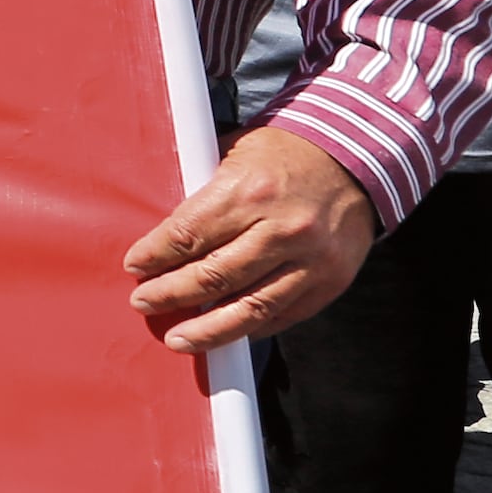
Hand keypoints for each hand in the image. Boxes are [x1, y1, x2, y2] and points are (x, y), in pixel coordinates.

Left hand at [119, 126, 378, 352]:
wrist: (357, 158)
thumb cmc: (284, 154)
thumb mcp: (236, 155)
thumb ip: (204, 194)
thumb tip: (164, 235)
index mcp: (251, 192)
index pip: (188, 234)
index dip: (155, 255)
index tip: (134, 266)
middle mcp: (281, 229)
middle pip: (213, 277)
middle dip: (170, 294)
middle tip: (144, 301)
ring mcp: (310, 260)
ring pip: (249, 308)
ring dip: (207, 330)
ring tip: (177, 338)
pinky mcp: (330, 281)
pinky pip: (283, 315)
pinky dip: (250, 329)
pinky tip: (225, 333)